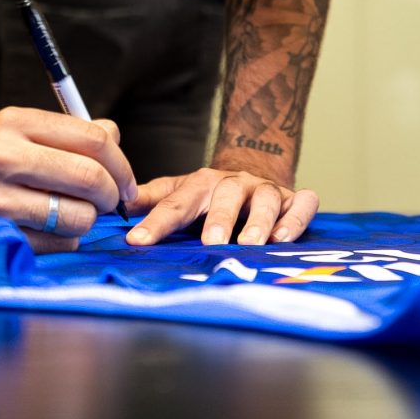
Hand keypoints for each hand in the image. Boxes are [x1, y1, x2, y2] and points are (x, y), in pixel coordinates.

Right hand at [0, 107, 137, 252]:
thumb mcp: (16, 131)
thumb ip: (67, 133)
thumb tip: (115, 137)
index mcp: (15, 123)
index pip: (93, 139)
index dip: (122, 163)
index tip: (126, 182)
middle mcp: (3, 156)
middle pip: (91, 178)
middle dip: (111, 196)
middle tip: (109, 203)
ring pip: (77, 216)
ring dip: (86, 222)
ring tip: (72, 217)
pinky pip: (56, 245)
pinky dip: (64, 242)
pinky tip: (47, 232)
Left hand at [124, 167, 318, 246]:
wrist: (251, 174)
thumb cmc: (209, 195)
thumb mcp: (179, 193)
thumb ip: (152, 200)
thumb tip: (118, 205)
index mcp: (202, 184)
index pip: (177, 203)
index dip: (157, 223)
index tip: (137, 242)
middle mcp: (235, 184)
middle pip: (227, 196)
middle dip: (220, 219)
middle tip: (211, 243)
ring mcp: (266, 190)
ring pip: (266, 199)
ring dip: (259, 221)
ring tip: (252, 244)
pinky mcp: (293, 199)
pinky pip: (301, 203)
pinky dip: (296, 218)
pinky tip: (285, 238)